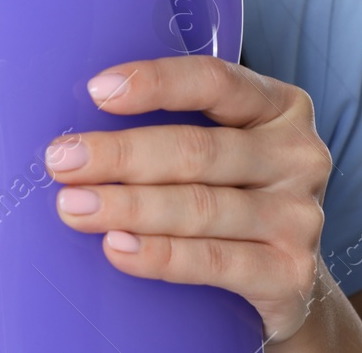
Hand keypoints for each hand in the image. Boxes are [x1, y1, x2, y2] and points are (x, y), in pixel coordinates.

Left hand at [45, 54, 331, 342]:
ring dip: (128, 206)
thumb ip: (174, 125)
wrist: (288, 279)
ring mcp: (299, 216)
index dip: (155, 82)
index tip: (96, 91)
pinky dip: (160, 255)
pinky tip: (117, 248)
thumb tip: (81, 127)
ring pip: (200, 207)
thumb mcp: (224, 145)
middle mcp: (297, 155)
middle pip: (197, 150)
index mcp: (280, 106)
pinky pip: (213, 261)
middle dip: (121, 155)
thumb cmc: (234, 193)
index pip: (214, 81)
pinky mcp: (290, 274)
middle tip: (62, 161)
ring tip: (74, 207)